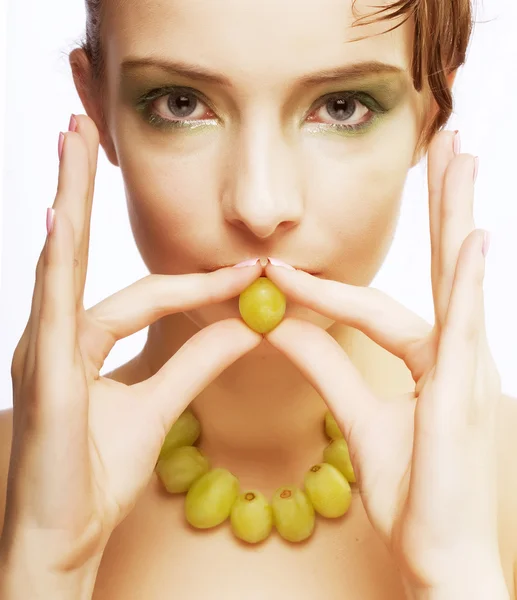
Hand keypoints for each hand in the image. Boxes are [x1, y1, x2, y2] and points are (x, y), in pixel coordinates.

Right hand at [2, 115, 262, 574]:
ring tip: (70, 141)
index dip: (199, 283)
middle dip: (81, 187)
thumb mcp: (159, 404)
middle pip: (76, 246)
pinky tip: (62, 217)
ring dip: (69, 198)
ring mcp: (41, 350)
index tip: (250, 273)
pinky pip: (55, 309)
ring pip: (61, 261)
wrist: (63, 539)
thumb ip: (198, 359)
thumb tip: (247, 322)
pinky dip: (59, 261)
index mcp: (81, 342)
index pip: (148, 296)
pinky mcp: (40, 375)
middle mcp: (55, 334)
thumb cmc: (96, 474)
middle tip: (82, 127)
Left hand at [265, 131, 505, 591]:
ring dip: (457, 213)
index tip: (280, 272)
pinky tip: (474, 238)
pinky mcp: (469, 391)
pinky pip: (465, 327)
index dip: (323, 290)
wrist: (440, 552)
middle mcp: (454, 351)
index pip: (370, 307)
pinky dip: (469, 282)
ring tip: (460, 156)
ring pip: (458, 275)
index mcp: (430, 359)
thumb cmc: (413, 491)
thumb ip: (324, 368)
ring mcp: (467, 366)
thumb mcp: (357, 417)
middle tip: (444, 144)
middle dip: (442, 202)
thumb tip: (281, 328)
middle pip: (443, 262)